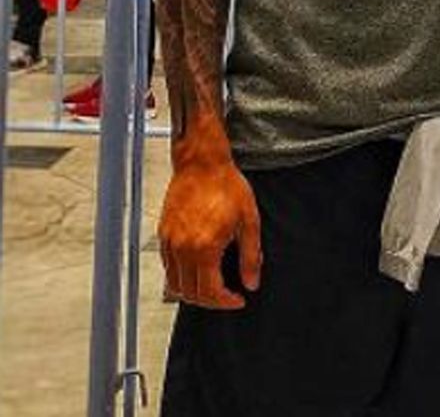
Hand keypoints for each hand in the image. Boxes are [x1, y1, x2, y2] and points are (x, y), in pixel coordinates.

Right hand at [158, 158, 261, 309]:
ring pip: (175, 285)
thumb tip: (251, 282)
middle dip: (211, 301)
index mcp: (205, 247)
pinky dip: (180, 276)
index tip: (238, 300)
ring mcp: (170, 242)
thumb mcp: (249, 220)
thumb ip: (251, 255)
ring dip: (193, 292)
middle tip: (227, 295)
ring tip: (211, 285)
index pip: (211, 292)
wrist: (202, 162)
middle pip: (191, 294)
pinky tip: (197, 267)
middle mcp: (182, 248)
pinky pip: (168, 268)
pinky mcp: (163, 235)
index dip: (227, 302)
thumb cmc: (226, 184)